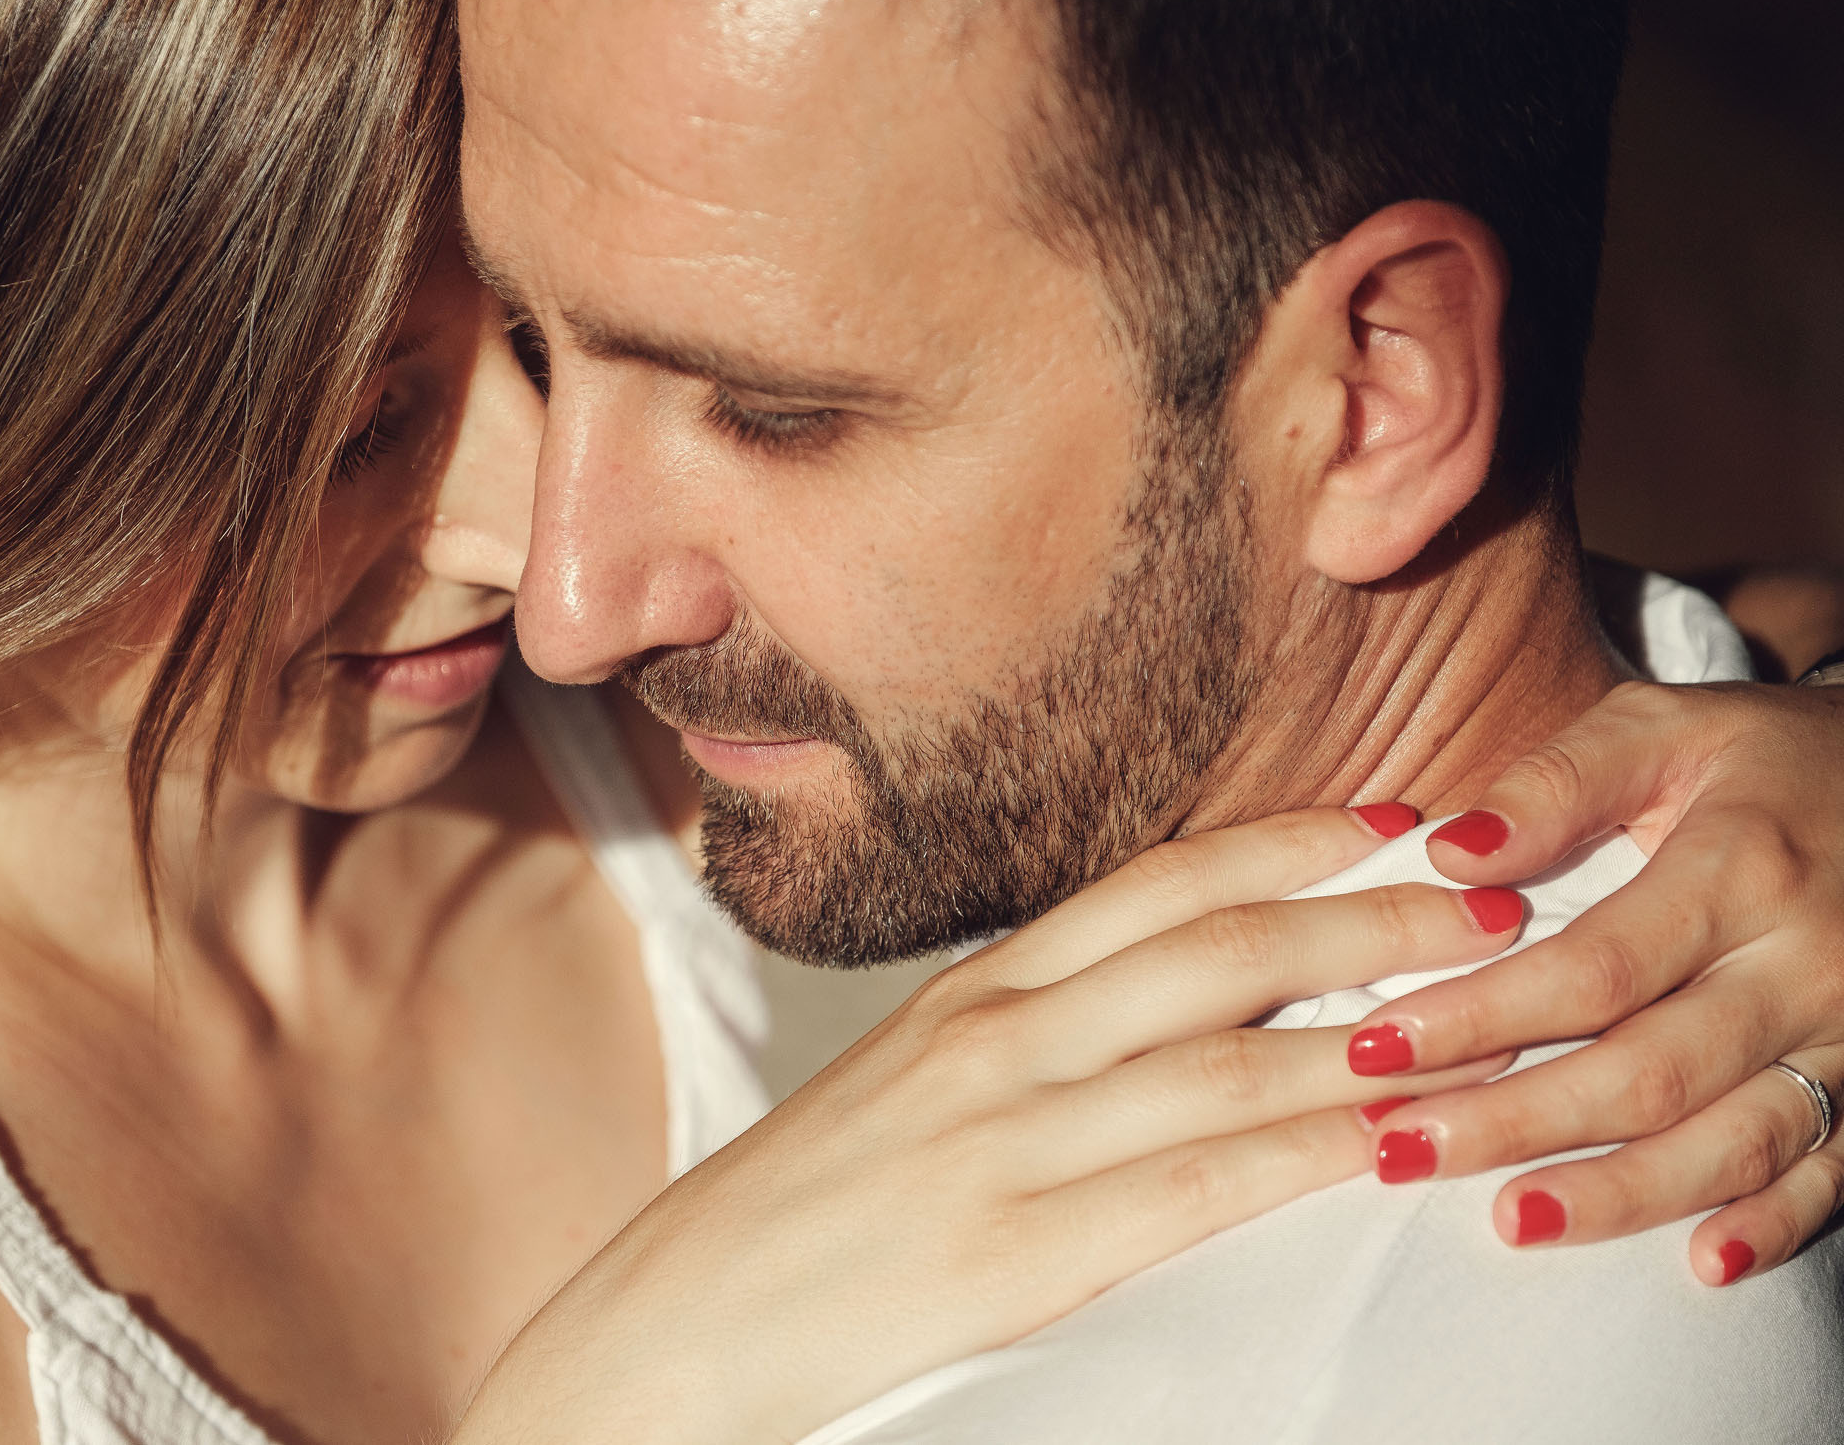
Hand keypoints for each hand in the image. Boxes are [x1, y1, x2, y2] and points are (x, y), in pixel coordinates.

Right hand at [451, 807, 1516, 1444]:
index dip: (1292, 843)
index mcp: (974, 997)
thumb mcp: (908, 1094)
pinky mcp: (1010, 1249)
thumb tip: (1155, 1015)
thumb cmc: (798, 1224)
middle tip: (1498, 892)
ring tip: (1494, 1006)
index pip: (1159, 884)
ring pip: (1226, 1046)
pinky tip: (1390, 1137)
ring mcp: (1001, 1140)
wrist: (664, 1339)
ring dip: (1377, 1020)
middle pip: (1216, 941)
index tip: (1402, 824)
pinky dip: (1306, 1147)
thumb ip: (1026, 1043)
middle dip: (1373, 912)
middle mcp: (995, 1040)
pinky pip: (1193, 1181)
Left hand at [1334, 679, 1843, 1283]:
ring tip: (1510, 1220)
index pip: (1592, 968)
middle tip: (1399, 1151)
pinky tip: (1701, 1263)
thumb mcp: (1660, 726)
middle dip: (1516, 1122)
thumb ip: (1554, 782)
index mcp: (1742, 868)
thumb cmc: (1758, 756)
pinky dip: (1774, 1224)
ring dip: (1620, 1193)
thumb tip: (1447, 852)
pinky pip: (1833, 1170)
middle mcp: (1806, 964)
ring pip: (1735, 1139)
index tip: (1374, 1047)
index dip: (1479, 1016)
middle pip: (1649, 1070)